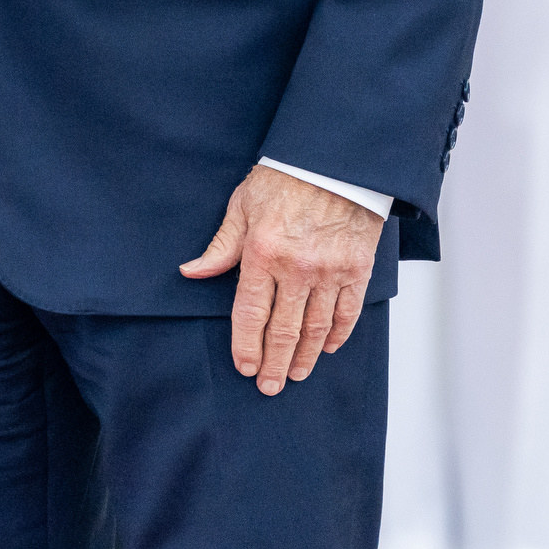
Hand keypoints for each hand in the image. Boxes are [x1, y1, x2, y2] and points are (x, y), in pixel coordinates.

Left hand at [179, 165, 384, 394]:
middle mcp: (297, 268)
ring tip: (296, 375)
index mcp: (262, 253)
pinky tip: (326, 349)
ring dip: (305, 357)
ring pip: (316, 329)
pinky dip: (337, 336)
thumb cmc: (284, 179)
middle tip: (270, 386)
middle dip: (274, 363)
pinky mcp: (357, 270)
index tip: (244, 367)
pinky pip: (347, 313)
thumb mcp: (241, 207)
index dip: (246, 345)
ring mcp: (330, 272)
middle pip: (283, 330)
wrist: (334, 162)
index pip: (250, 313)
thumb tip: (191, 272)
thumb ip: (220, 247)